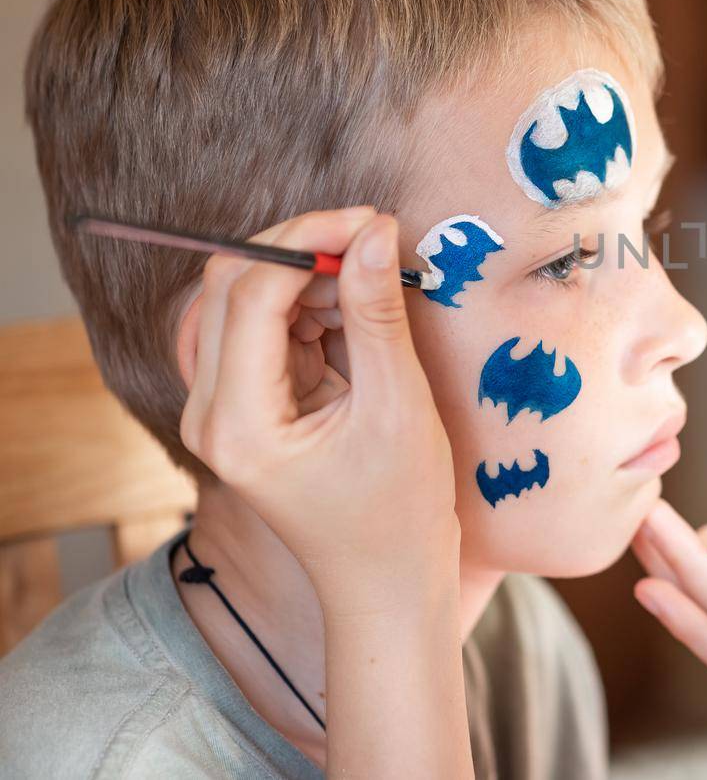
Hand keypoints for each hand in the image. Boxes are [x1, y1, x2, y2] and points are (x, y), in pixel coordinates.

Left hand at [180, 207, 459, 611]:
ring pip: (238, 302)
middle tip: (371, 235)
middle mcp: (210, 415)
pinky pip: (257, 330)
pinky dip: (303, 307)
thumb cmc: (399, 511)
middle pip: (226, 287)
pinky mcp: (243, 407)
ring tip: (369, 290)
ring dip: (302, 278)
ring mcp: (219, 412)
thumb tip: (375, 231)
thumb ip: (377, 314)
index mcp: (238, 423)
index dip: (306, 240)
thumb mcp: (399, 406)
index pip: (249, 294)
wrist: (385, 582)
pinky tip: (352, 316)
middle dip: (298, 247)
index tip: (371, 221)